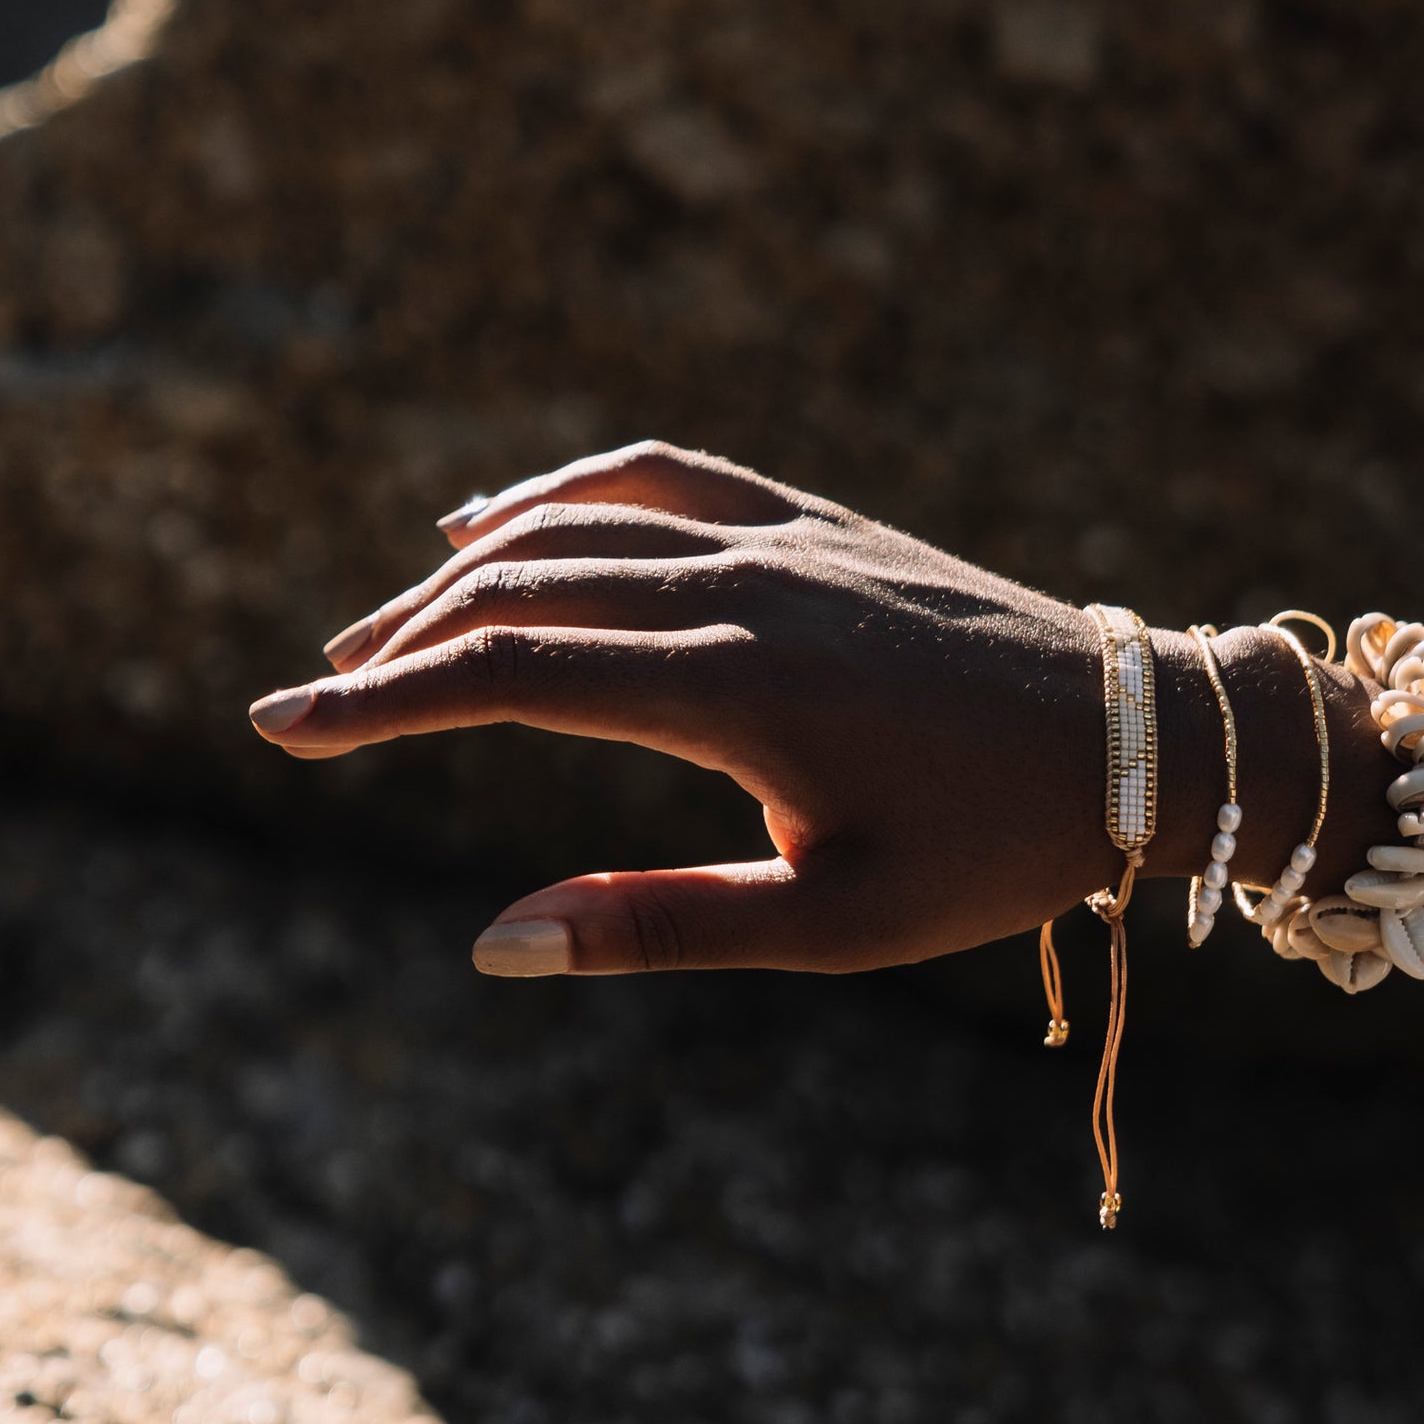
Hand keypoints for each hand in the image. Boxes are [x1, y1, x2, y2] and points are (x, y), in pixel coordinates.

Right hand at [248, 440, 1146, 975]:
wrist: (1140, 739)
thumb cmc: (993, 852)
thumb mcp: (832, 924)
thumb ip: (656, 927)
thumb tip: (492, 948)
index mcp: (739, 695)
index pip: (512, 675)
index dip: (383, 703)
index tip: (282, 727)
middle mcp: (744, 593)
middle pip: (520, 592)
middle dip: (396, 643)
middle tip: (308, 700)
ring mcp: (781, 540)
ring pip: (577, 527)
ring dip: (463, 573)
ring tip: (381, 632)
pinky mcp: (815, 520)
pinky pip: (662, 476)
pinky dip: (563, 489)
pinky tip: (499, 519)